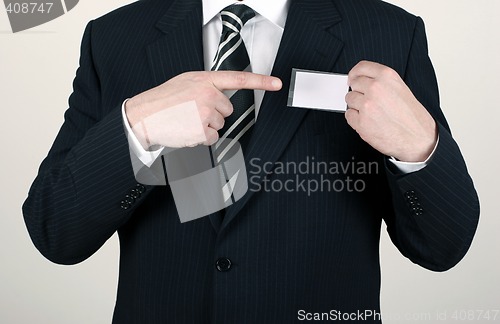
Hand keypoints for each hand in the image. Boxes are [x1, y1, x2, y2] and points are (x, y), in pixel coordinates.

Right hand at [125, 71, 281, 148]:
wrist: (144, 115)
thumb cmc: (163, 99)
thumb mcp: (185, 82)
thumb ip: (205, 84)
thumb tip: (220, 93)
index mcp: (205, 80)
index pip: (239, 79)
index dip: (261, 81)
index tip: (277, 83)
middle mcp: (208, 94)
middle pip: (227, 109)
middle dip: (214, 113)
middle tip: (193, 111)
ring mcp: (205, 113)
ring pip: (220, 125)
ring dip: (206, 125)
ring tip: (186, 120)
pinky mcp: (201, 131)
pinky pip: (212, 138)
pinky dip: (201, 137)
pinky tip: (187, 130)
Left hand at [345, 61, 436, 161]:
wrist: (417, 138)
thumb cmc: (412, 117)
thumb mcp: (400, 88)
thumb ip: (381, 82)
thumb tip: (362, 81)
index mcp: (387, 77)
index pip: (361, 67)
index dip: (354, 74)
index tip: (352, 78)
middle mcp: (375, 89)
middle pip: (353, 84)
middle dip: (358, 91)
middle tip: (367, 100)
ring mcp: (367, 106)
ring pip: (349, 99)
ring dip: (356, 105)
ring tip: (371, 112)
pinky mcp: (361, 122)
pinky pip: (349, 115)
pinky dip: (355, 119)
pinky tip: (369, 121)